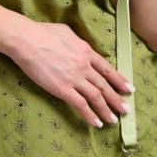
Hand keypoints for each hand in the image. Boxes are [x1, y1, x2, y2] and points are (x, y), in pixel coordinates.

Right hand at [6, 19, 134, 127]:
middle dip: (116, 99)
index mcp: (86, 51)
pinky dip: (89, 115)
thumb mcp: (67, 33)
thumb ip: (78, 42)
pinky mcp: (62, 89)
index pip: (107, 69)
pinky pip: (80, 104)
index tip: (129, 89)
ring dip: (106, 110)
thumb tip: (80, 47)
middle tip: (126, 110)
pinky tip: (95, 123)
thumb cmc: (43, 33)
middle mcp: (84, 66)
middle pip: (104, 85)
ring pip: (96, 97)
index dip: (119, 80)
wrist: (27, 40)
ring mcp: (74, 78)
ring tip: (113, 120)